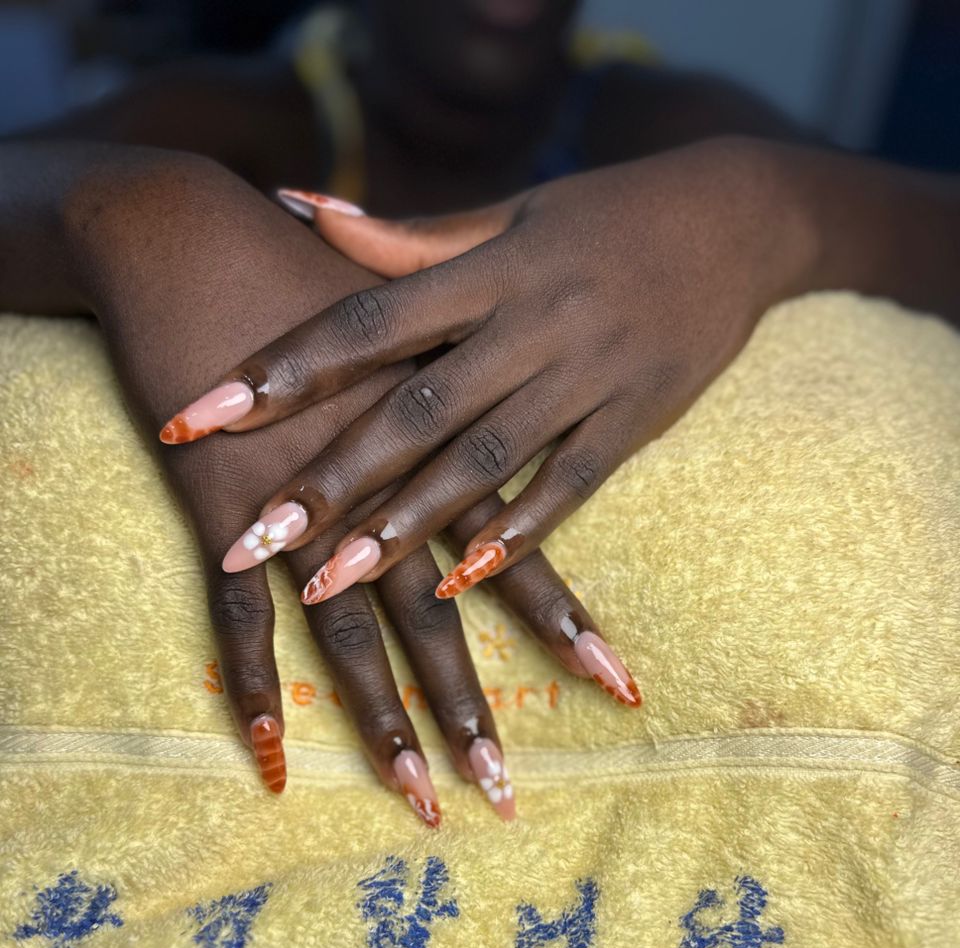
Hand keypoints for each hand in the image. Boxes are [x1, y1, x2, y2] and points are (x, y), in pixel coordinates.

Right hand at [64, 150, 637, 821]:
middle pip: (437, 619)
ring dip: (385, 721)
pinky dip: (254, 683)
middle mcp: (381, 490)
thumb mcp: (408, 308)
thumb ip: (469, 368)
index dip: (566, 621)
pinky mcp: (223, 513)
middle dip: (473, 708)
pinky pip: (239, 620)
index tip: (622, 690)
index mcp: (437, 446)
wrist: (192, 237)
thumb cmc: (308, 273)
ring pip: (352, 637)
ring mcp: (301, 507)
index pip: (516, 549)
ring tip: (420, 797)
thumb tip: (517, 381)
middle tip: (506, 793)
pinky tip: (272, 753)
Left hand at [158, 137, 811, 599]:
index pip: (365, 319)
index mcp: (486, 268)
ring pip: (483, 459)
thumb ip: (403, 238)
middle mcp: (530, 321)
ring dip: (408, 525)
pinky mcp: (636, 419)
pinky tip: (465, 582)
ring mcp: (587, 373)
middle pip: (413, 408)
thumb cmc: (602, 215)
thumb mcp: (505, 213)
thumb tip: (296, 207)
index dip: (283, 367)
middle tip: (255, 540)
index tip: (202, 414)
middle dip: (329, 478)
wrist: (737, 218)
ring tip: (336, 582)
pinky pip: (570, 485)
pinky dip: (518, 534)